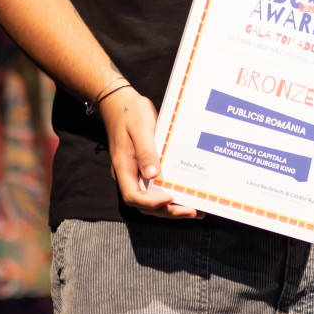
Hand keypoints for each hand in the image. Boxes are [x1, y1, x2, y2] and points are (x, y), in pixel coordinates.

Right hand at [101, 88, 201, 218]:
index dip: (151, 202)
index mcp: (124, 167)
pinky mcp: (143, 168)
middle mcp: (128, 174)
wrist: (119, 102)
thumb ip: (145, 151)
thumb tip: (153, 174)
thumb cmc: (129, 112)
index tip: (169, 198)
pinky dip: (169, 196)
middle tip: (191, 211)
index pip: (133, 196)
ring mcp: (135, 172)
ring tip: (194, 210)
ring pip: (150, 199)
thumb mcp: (140, 128)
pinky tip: (185, 196)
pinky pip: (154, 188)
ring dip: (170, 208)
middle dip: (167, 211)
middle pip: (144, 204)